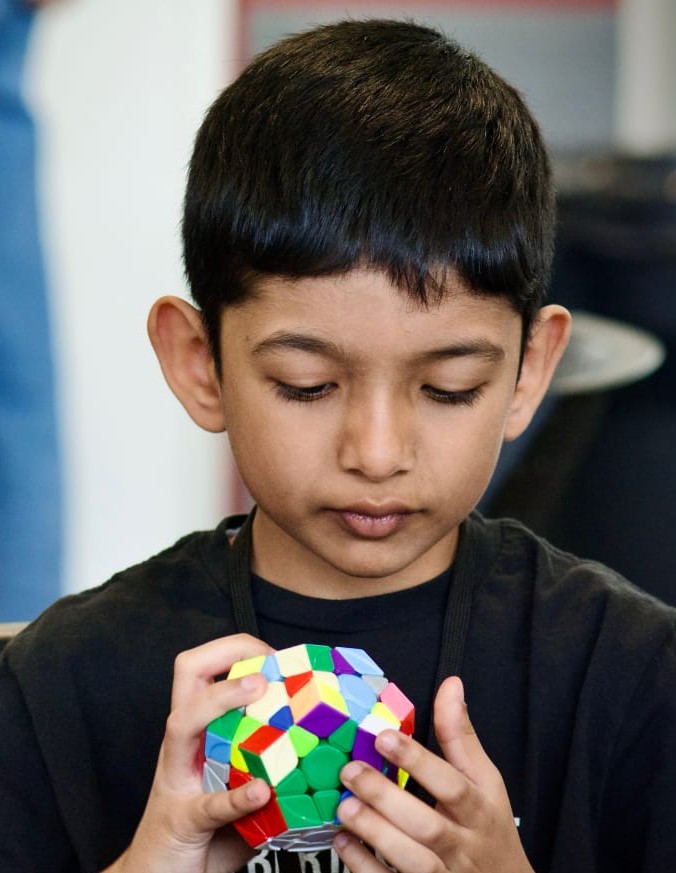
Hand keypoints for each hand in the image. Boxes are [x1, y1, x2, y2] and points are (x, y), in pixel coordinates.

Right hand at [102, 634, 273, 872]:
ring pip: (183, 723)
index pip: (207, 669)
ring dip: (221, 700)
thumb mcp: (243, 788)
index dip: (240, 650)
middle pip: (187, 675)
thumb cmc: (205, 834)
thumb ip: (273, 768)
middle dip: (225, 655)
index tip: (277, 656)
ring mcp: (176, 780)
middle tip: (265, 664)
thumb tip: (327, 752)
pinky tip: (259, 792)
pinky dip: (235, 796)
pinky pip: (208, 804)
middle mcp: (183, 746)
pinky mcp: (181, 821)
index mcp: (199, 733)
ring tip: (258, 690)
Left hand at [334, 676, 532, 872]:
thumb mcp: (485, 782)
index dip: (418, 761)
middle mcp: (464, 847)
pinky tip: (344, 844)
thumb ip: (461, 736)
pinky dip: (367, 868)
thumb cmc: (489, 831)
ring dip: (376, 834)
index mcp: (479, 811)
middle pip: (428, 826)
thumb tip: (451, 685)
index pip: (452, 785)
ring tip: (344, 807)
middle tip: (351, 771)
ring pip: (413, 862)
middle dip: (386, 798)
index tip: (383, 737)